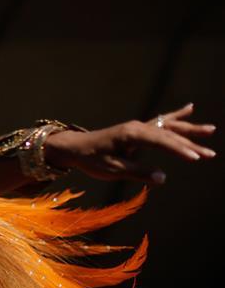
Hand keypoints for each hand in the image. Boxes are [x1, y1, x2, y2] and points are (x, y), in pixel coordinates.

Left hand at [44, 103, 215, 184]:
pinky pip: (160, 121)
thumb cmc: (92, 159)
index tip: (195, 158)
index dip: (179, 150)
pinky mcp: (137, 130)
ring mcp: (138, 126)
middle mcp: (137, 127)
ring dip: (189, 130)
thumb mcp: (112, 169)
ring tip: (211, 130)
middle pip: (169, 134)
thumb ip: (137, 172)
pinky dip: (175, 116)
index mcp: (132, 135)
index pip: (161, 141)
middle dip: (190, 144)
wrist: (75, 148)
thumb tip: (162, 178)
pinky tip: (190, 108)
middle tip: (210, 155)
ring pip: (168, 127)